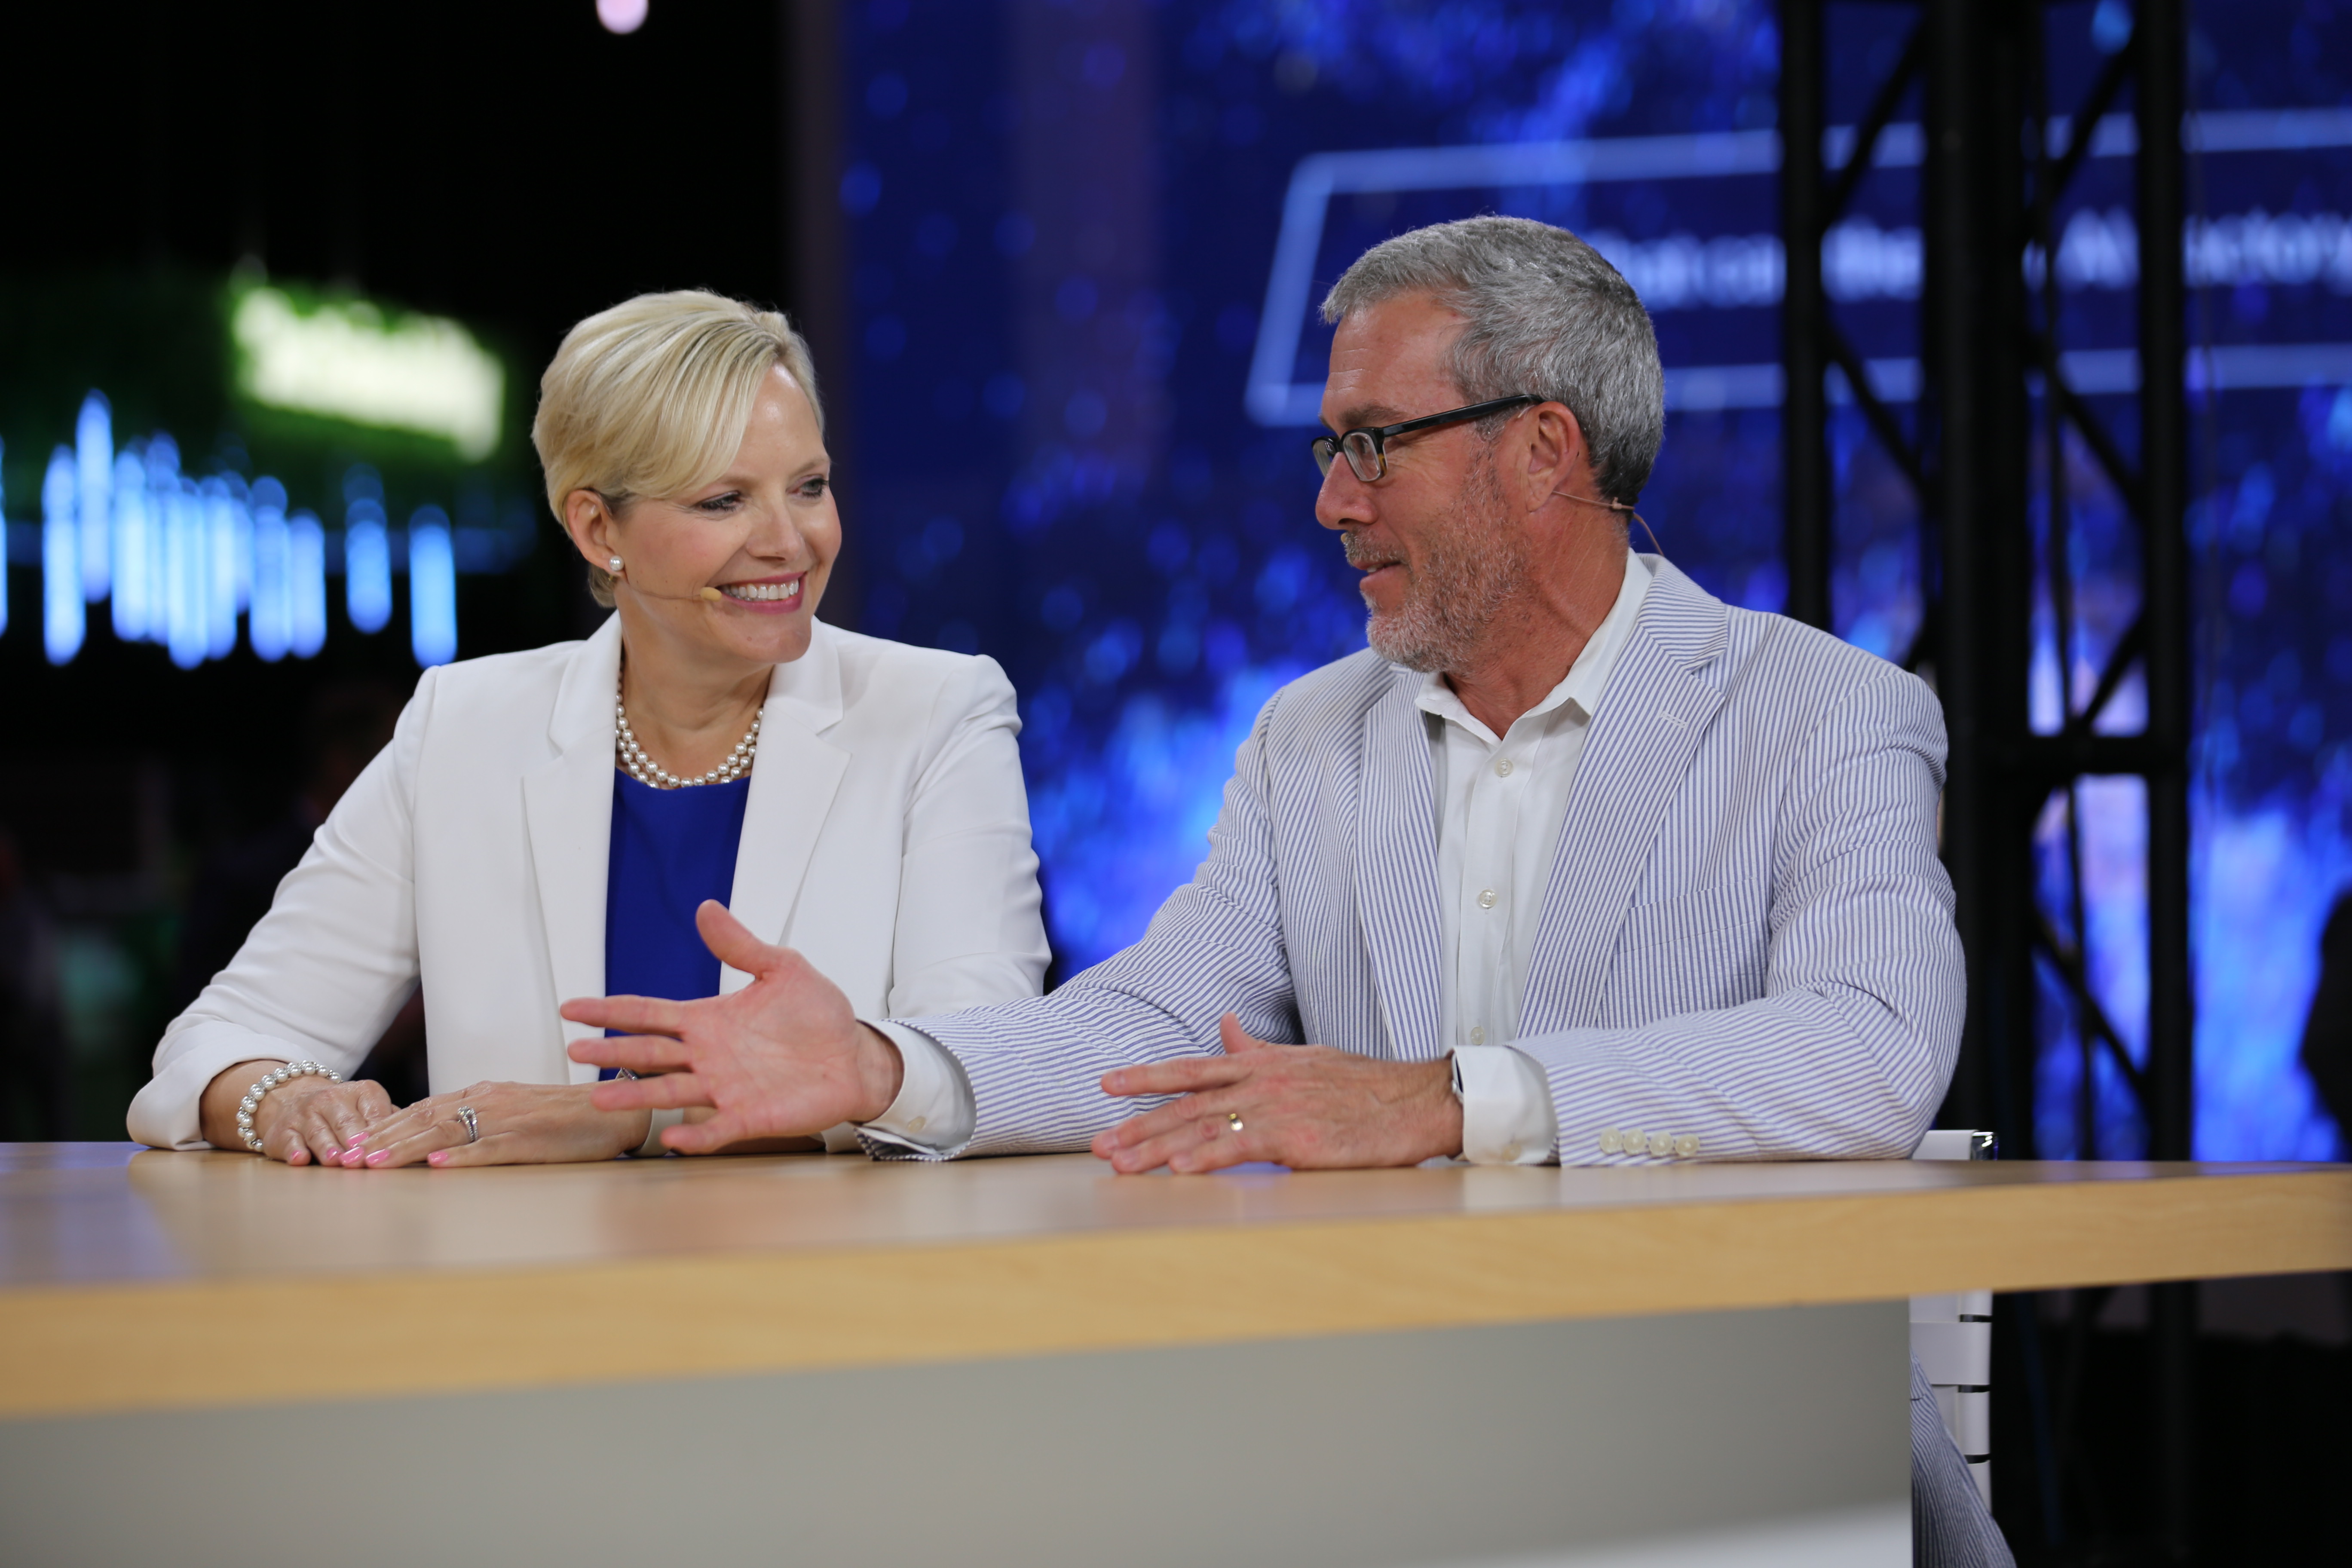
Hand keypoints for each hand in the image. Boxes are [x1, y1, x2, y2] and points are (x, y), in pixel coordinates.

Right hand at [200, 1063, 393, 1164]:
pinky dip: (294, 1150)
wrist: (294, 1101)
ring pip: (320, 1132)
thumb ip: (392, 1122)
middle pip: (349, 1125)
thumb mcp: (370, 1109)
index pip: (377, 1115)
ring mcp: (306, 1113)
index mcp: (364, 1092)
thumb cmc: (346, 1113)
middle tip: (366, 1162)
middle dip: (357, 1144)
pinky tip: (300, 1159)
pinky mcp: (284, 1130)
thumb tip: (421, 1137)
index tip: (393, 1150)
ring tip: (337, 1162)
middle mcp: (333, 1098)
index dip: (384, 1134)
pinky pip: (290, 1140)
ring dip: (329, 1147)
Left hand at [341, 1081, 650, 1168]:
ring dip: (408, 1148)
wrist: (617, 1108)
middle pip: (426, 1118)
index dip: (386, 1127)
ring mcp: (511, 1119)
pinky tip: (438, 1165)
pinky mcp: (533, 1139)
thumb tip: (435, 1140)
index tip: (353, 1145)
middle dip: (383, 1139)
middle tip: (348, 1159)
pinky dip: (463, 1157)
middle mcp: (491, 1101)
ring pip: (449, 1131)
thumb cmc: (567, 1116)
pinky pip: (492, 1148)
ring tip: (376, 1164)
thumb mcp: (515, 1111)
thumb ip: (478, 1119)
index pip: (424, 1108)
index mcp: (485, 1095)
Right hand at [561, 901, 904, 1153]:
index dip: (609, 1010)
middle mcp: (708, 1056)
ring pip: (670, 1091)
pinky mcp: (749, 1116)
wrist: (855, 1056)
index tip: (572, 1008)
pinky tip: (672, 1137)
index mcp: (709, 1020)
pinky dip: (694, 1134)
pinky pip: (716, 1128)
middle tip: (574, 1052)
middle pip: (649, 1052)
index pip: (648, 1013)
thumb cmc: (818, 1015)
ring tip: (599, 1098)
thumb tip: (707, 908)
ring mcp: (725, 1088)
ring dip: (635, 1095)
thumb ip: (742, 945)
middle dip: (611, 1052)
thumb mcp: (783, 969)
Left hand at [1091, 1015, 1462, 1173]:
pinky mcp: (1297, 1139)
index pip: (1193, 1068)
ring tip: (1121, 1164)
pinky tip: (1179, 1169)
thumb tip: (1225, 1027)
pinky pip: (1242, 1148)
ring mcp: (1278, 1109)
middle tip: (1099, 1144)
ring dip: (1158, 1147)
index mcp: (1264, 1065)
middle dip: (1138, 1123)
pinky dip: (1207, 1156)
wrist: (1417, 1101)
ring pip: (1204, 1126)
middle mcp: (1263, 1082)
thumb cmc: (1365, 1086)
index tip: (1106, 1084)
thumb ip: (1259, 1048)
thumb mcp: (1306, 1057)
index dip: (1147, 1076)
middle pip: (1187, 1103)